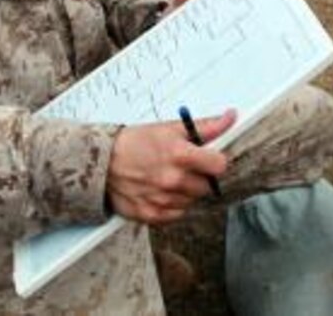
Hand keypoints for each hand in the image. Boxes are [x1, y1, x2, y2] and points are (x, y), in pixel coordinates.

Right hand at [105, 109, 234, 223]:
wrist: (102, 163)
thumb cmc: (136, 143)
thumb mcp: (171, 129)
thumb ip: (206, 127)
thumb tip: (230, 118)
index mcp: (180, 155)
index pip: (220, 166)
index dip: (217, 161)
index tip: (210, 159)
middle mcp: (173, 180)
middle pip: (207, 186)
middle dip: (200, 176)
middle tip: (183, 167)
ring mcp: (162, 200)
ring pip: (192, 200)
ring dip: (186, 191)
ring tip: (168, 177)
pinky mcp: (152, 215)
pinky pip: (177, 213)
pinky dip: (173, 204)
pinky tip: (160, 190)